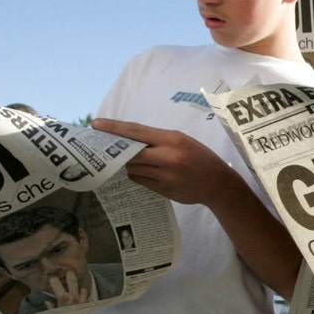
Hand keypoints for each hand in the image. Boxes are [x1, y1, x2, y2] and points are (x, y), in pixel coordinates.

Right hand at [44, 269, 90, 308]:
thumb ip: (50, 308)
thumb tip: (47, 302)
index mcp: (63, 299)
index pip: (56, 284)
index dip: (53, 279)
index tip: (52, 277)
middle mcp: (74, 298)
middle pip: (72, 281)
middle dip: (70, 274)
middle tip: (69, 271)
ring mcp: (83, 301)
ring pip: (84, 290)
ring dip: (81, 291)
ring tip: (79, 293)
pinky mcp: (91, 306)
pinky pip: (91, 299)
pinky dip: (89, 300)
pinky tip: (87, 302)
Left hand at [90, 118, 234, 205]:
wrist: (218, 183)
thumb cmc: (200, 157)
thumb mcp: (182, 140)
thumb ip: (157, 139)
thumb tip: (129, 139)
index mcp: (172, 139)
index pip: (136, 131)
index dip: (114, 128)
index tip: (96, 124)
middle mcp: (167, 157)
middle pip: (130, 153)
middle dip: (120, 151)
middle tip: (108, 148)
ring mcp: (165, 175)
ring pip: (133, 168)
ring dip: (131, 164)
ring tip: (141, 162)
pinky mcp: (163, 190)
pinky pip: (141, 181)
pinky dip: (139, 175)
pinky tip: (148, 173)